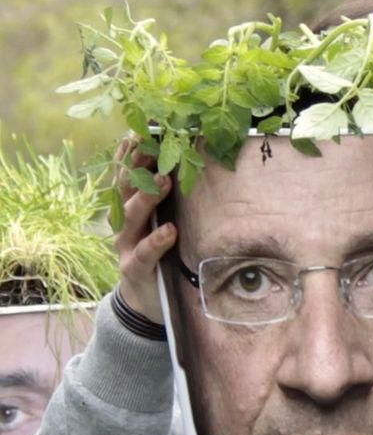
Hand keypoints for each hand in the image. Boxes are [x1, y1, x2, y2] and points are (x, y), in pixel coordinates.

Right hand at [114, 136, 176, 323]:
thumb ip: (167, 202)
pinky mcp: (135, 269)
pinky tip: (170, 230)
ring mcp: (126, 246)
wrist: (146, 303)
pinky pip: (145, 252)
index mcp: (130, 209)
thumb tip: (186, 168)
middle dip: (136, 166)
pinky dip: (157, 240)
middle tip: (150, 145)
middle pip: (126, 190)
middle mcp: (124, 224)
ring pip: (133, 217)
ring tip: (164, 181)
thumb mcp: (161, 224)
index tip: (139, 130)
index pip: (127, 175)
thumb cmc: (160, 257)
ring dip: (148, 198)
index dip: (129, 154)